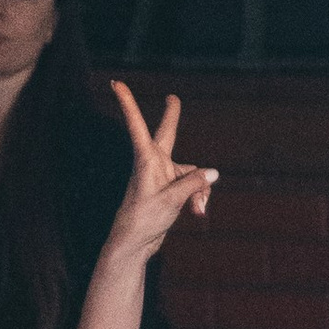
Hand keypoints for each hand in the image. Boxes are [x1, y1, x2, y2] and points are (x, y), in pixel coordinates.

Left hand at [99, 82, 217, 269]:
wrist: (134, 245)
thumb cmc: (143, 221)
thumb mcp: (171, 201)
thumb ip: (194, 184)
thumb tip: (213, 173)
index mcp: (145, 160)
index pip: (137, 126)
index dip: (127, 103)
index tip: (115, 83)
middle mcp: (154, 163)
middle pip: (168, 135)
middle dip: (172, 117)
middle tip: (172, 98)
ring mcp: (163, 176)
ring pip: (192, 173)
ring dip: (199, 190)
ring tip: (196, 211)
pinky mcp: (172, 189)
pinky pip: (194, 186)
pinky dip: (199, 197)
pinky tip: (197, 213)